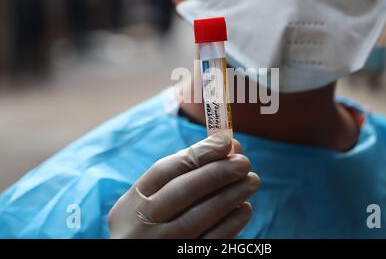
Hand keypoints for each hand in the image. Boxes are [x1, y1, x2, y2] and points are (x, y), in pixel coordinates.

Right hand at [108, 134, 259, 238]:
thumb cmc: (152, 225)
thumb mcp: (153, 201)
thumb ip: (184, 173)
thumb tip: (227, 146)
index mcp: (132, 203)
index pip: (165, 170)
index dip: (198, 153)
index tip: (225, 141)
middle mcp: (142, 225)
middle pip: (183, 191)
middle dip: (218, 172)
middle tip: (243, 162)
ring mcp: (161, 245)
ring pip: (199, 217)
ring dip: (231, 195)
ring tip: (251, 181)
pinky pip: (211, 242)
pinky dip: (231, 223)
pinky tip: (244, 209)